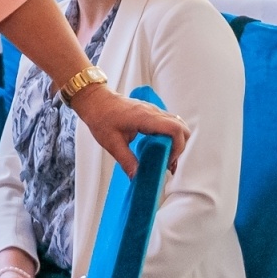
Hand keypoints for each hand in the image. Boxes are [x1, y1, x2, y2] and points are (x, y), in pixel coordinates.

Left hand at [70, 85, 187, 174]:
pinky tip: (160, 149)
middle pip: (182, 128)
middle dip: (179, 148)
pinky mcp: (152, 113)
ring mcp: (154, 111)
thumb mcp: (111, 143)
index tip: (166, 161)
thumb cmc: (101, 117)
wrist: (95, 100)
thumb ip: (126, 160)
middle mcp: (153, 112)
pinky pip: (169, 124)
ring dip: (176, 143)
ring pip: (178, 126)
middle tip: (167, 162)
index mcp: (145, 118)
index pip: (175, 129)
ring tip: (165, 158)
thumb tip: (137, 177)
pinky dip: (170, 137)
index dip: (177, 148)